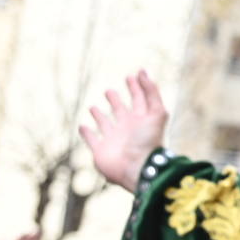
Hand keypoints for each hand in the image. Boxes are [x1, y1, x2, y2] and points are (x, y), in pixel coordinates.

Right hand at [79, 71, 167, 192]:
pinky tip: (83, 126)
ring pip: (105, 125)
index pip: (139, 100)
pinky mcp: (101, 152)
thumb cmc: (148, 141)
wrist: (137, 168)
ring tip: (93, 107)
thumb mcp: (156, 113)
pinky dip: (86, 133)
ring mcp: (114, 141)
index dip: (137, 87)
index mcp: (142, 120)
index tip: (133, 75)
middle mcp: (128, 129)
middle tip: (110, 91)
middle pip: (121, 111)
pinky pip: (92, 140)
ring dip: (100, 116)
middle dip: (116, 101)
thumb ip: (152, 92)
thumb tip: (143, 71)